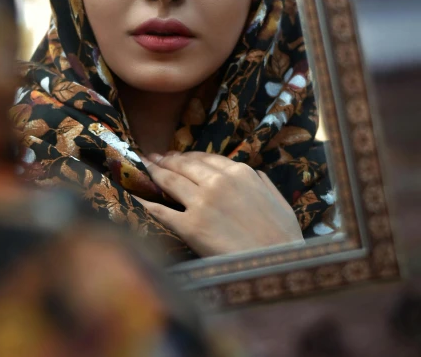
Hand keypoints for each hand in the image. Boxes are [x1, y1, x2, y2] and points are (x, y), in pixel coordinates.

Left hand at [137, 151, 303, 256]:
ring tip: (144, 167)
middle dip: (166, 160)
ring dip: (153, 172)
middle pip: (183, 165)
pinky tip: (138, 197)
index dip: (186, 156)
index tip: (176, 156)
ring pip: (170, 181)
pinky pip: (162, 211)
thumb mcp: (279, 200)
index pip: (205, 158)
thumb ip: (263, 183)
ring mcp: (201, 203)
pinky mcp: (190, 227)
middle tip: (152, 158)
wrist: (277, 265)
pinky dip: (147, 203)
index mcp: (239, 173)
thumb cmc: (283, 238)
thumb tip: (255, 175)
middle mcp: (217, 182)